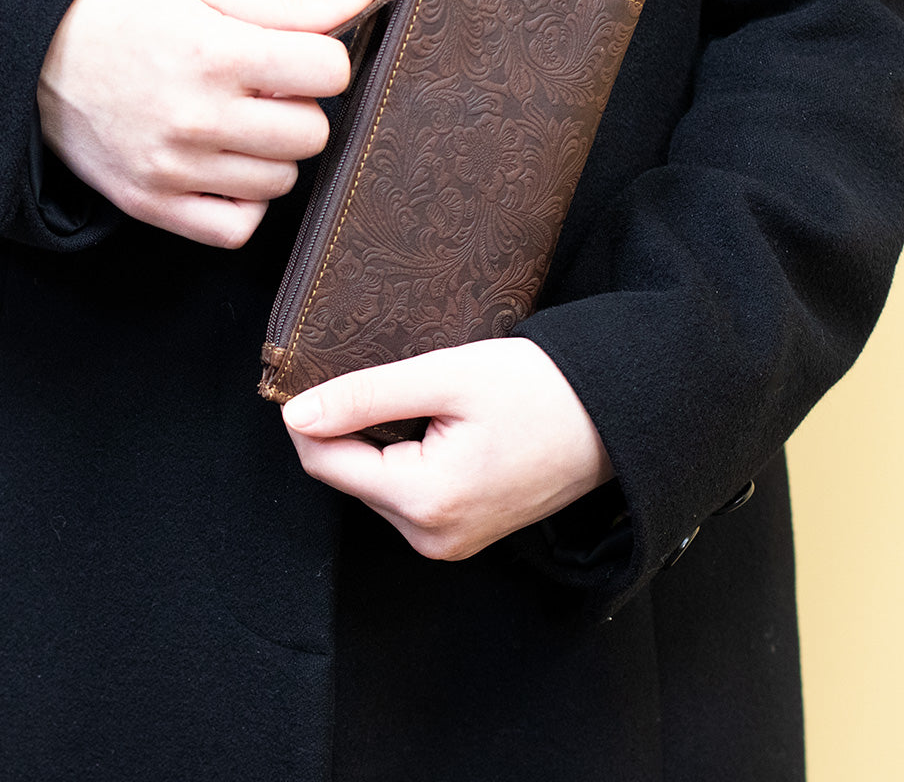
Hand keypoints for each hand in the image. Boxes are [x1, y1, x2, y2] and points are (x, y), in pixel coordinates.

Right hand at [37, 0, 372, 246]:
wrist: (31, 53)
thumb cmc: (120, 13)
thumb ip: (287, 5)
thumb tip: (359, 4)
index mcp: (214, 54)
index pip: (329, 73)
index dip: (323, 61)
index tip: (298, 58)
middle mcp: (197, 118)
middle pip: (312, 135)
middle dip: (299, 109)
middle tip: (261, 92)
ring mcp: (174, 169)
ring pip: (281, 182)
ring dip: (271, 154)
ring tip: (234, 124)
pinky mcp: (154, 205)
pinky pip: (237, 228)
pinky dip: (243, 203)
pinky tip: (225, 168)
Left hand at [283, 338, 614, 559]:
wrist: (614, 417)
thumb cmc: (541, 390)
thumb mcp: (447, 377)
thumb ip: (366, 396)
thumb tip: (296, 413)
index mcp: (425, 501)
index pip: (324, 461)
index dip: (311, 413)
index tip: (325, 370)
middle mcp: (431, 536)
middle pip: (348, 474)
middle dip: (352, 425)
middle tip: (393, 379)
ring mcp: (448, 541)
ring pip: (374, 484)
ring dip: (380, 441)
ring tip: (426, 402)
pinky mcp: (460, 533)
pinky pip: (406, 494)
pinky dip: (405, 458)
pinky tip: (438, 427)